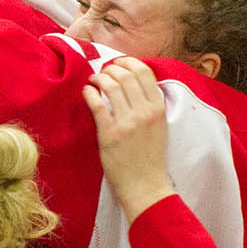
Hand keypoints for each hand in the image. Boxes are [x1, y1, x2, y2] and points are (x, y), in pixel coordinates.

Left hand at [85, 58, 172, 221]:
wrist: (144, 185)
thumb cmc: (150, 158)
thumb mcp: (160, 126)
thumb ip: (150, 105)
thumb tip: (134, 84)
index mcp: (158, 108)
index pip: (144, 72)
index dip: (128, 62)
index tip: (118, 64)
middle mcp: (144, 112)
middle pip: (126, 75)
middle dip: (111, 68)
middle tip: (103, 73)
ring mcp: (127, 122)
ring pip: (111, 85)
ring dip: (99, 78)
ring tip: (93, 81)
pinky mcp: (109, 133)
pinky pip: (97, 103)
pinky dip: (89, 93)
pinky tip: (86, 92)